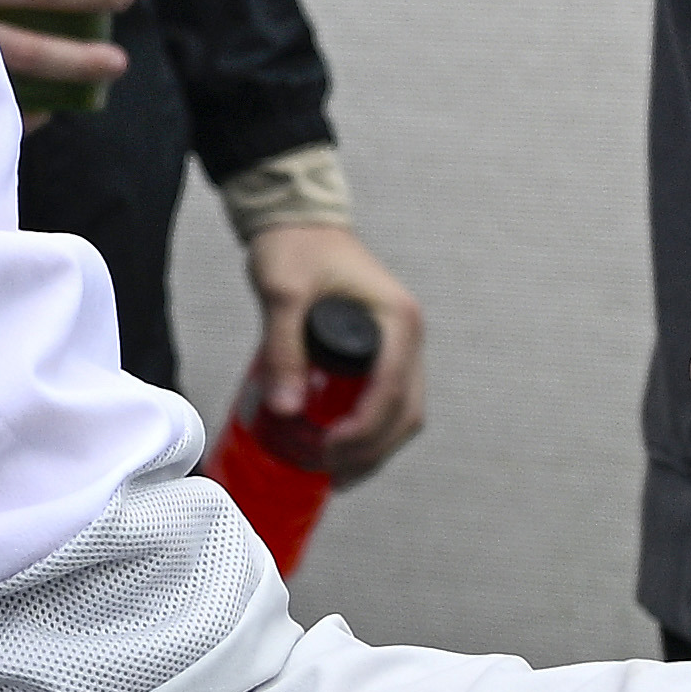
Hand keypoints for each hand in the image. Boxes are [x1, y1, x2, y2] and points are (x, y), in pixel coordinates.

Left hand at [234, 221, 426, 472]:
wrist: (297, 220)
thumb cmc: (294, 247)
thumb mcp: (282, 294)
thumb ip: (283, 348)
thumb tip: (285, 410)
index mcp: (397, 320)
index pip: (392, 390)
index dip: (365, 429)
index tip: (329, 448)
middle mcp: (408, 335)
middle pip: (405, 411)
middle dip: (372, 450)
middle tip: (328, 470)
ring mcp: (399, 344)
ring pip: (402, 411)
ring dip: (375, 447)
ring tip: (335, 472)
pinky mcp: (383, 350)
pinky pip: (388, 400)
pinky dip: (371, 430)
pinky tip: (341, 448)